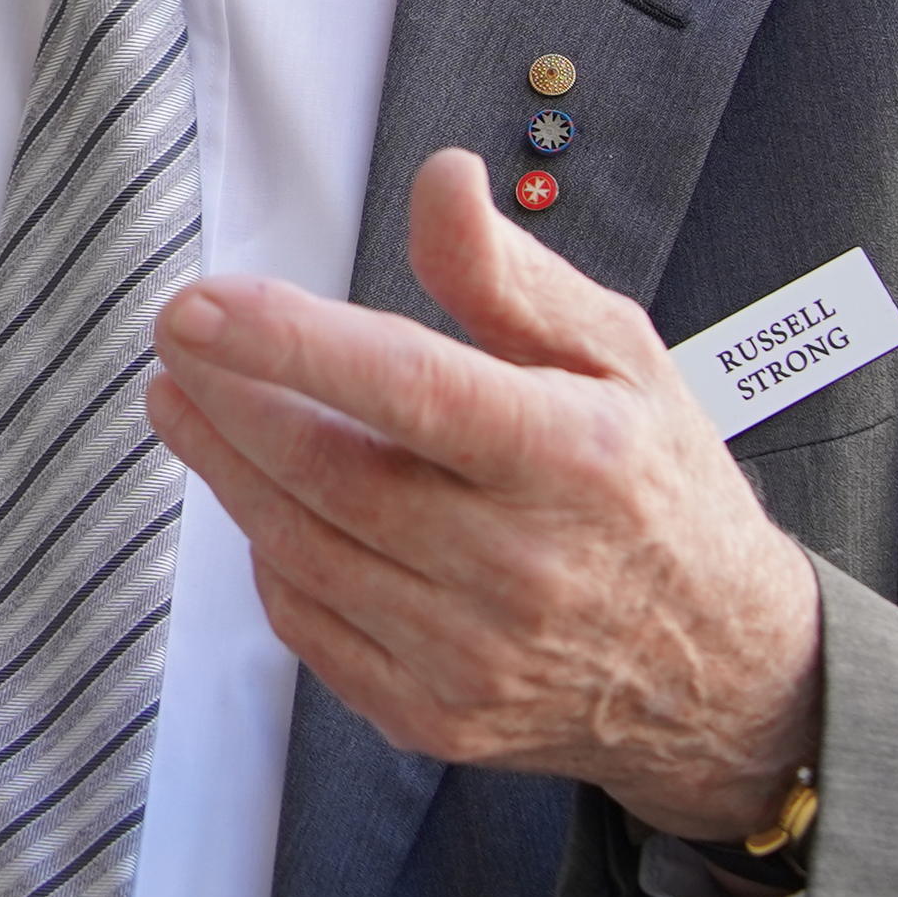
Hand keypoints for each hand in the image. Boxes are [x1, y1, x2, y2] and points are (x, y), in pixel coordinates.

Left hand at [146, 150, 821, 844]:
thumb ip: (510, 275)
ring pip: (302, 550)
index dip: (291, 345)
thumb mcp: (621, 359)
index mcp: (574, 461)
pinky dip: (270, 555)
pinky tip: (261, 498)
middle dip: (227, 399)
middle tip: (175, 338)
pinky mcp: (434, 715)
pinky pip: (311, 626)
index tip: (199, 305)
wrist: (723, 675)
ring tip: (185, 401)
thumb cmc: (657, 490)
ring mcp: (473, 654)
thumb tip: (438, 181)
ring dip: (226, 469)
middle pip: (329, 475)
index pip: (410, 391)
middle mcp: (523, 568)